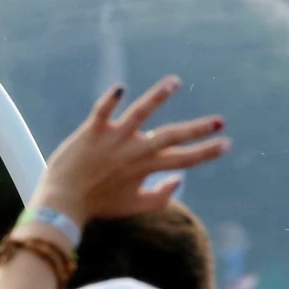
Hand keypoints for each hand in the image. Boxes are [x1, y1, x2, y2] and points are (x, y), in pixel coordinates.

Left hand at [33, 76, 229, 226]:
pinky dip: (110, 100)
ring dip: (157, 97)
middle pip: (170, 137)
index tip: (226, 143)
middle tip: (220, 120)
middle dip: (197, 129)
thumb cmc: (98, 204)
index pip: (183, 160)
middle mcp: (133, 152)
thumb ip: (161, 196)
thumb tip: (180, 180)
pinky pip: (102, 112)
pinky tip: (121, 87)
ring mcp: (113, 140)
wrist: (61, 202)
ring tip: (174, 82)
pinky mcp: (92, 132)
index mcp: (146, 168)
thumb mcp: (133, 206)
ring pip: (139, 115)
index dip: (206, 152)